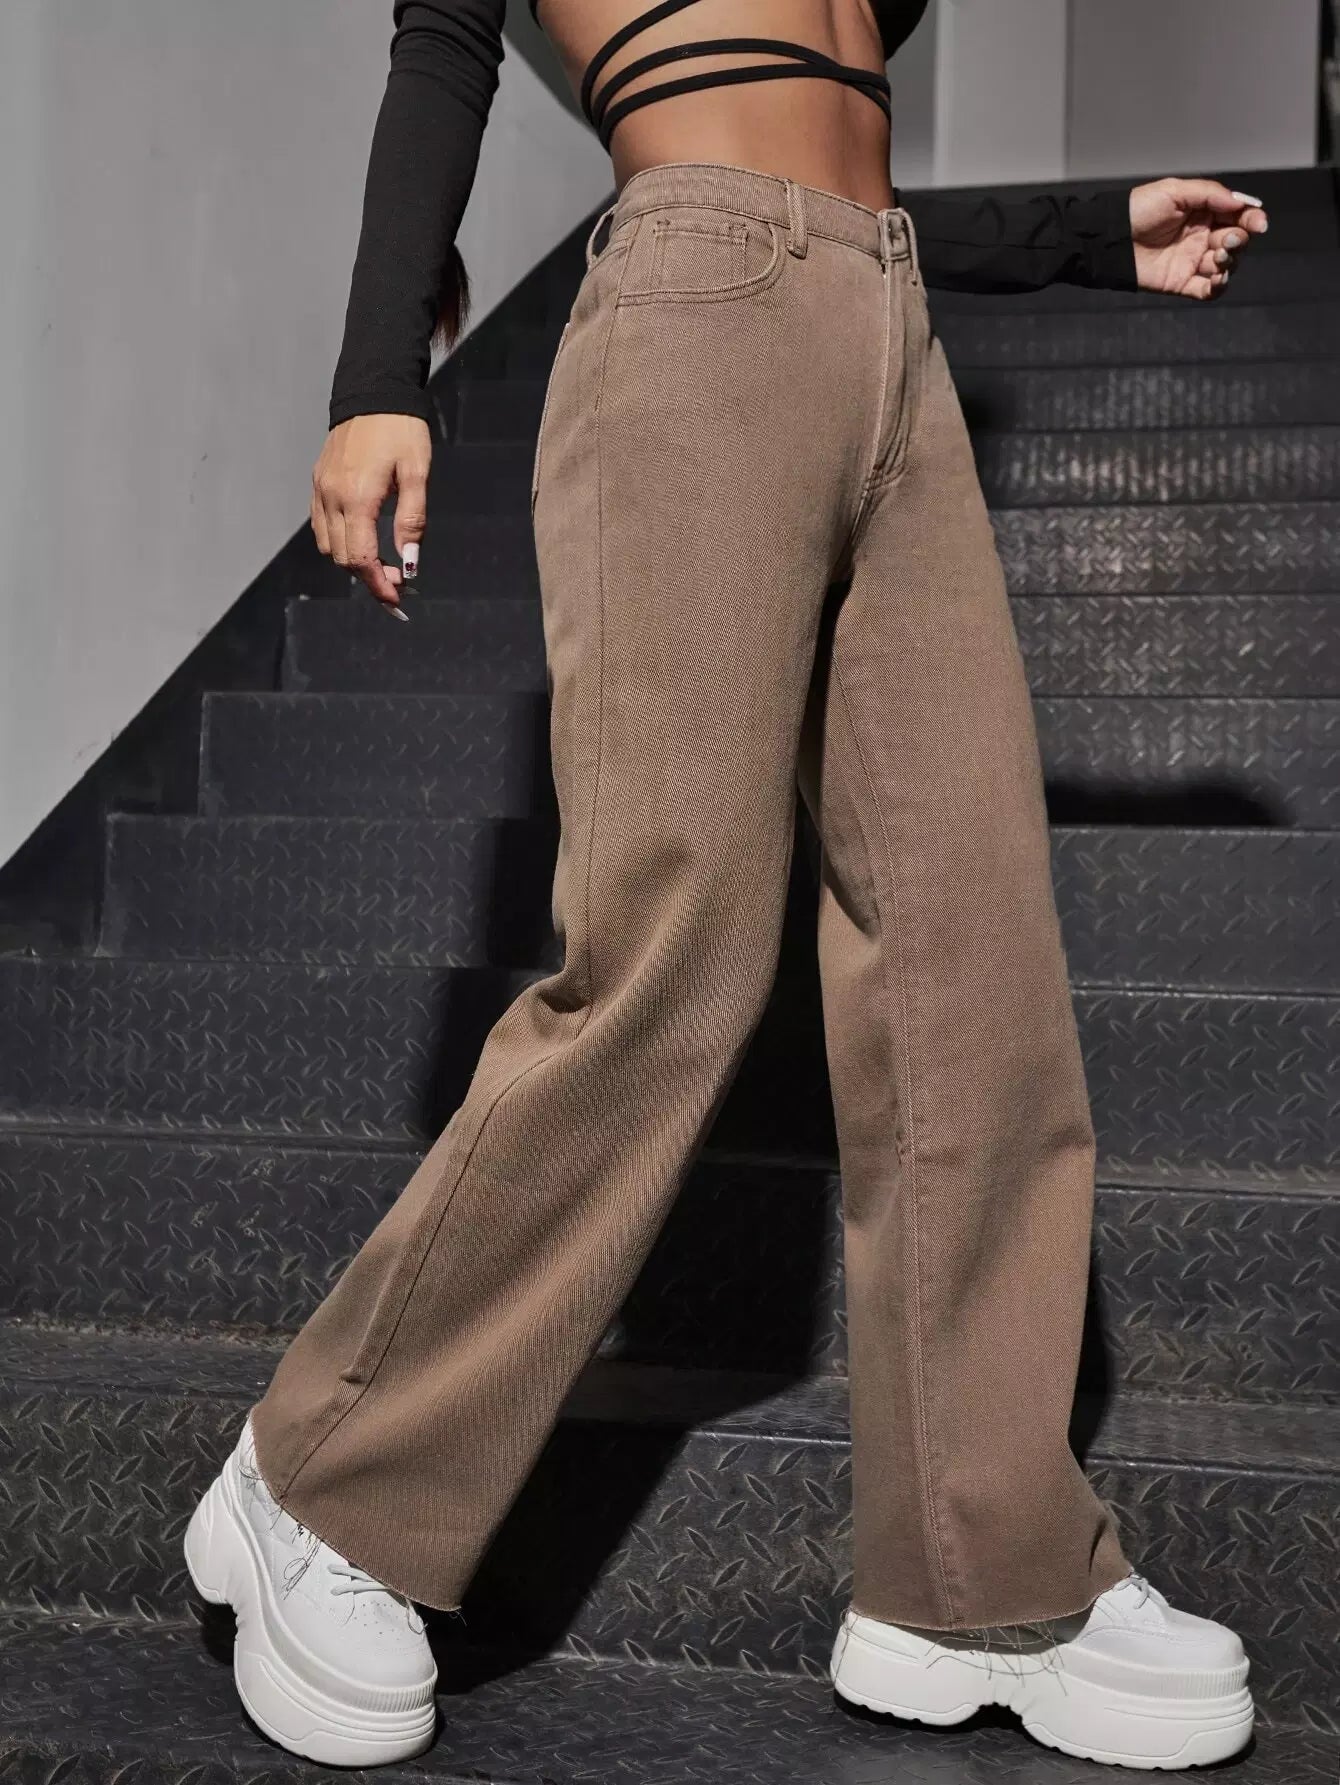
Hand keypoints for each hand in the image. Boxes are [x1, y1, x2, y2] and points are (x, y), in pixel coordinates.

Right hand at [311, 414, 431, 615]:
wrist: (374, 391)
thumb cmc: (401, 429)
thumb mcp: (417, 473)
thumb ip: (412, 521)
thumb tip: (411, 561)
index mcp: (357, 498)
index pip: (360, 559)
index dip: (378, 586)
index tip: (397, 600)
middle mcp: (331, 496)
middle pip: (342, 558)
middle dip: (370, 578)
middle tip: (399, 581)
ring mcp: (320, 489)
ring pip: (328, 545)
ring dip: (352, 561)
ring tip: (382, 562)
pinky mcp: (318, 482)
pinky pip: (320, 525)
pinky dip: (338, 541)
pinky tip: (361, 539)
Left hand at [1129, 177, 1267, 300]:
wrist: (1110, 239)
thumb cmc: (1137, 210)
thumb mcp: (1175, 191)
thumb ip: (1210, 194)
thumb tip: (1241, 203)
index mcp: (1204, 212)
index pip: (1237, 216)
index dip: (1252, 219)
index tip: (1258, 223)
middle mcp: (1201, 236)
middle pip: (1236, 241)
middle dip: (1239, 240)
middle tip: (1228, 240)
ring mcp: (1192, 260)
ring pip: (1226, 265)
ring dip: (1229, 262)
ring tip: (1218, 257)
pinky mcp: (1181, 282)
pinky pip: (1207, 290)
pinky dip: (1217, 287)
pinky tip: (1218, 280)